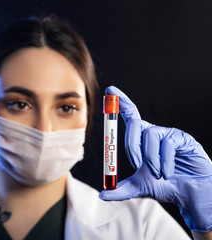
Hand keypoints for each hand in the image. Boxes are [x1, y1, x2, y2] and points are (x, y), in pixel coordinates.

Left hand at [99, 86, 211, 232]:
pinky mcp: (183, 138)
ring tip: (157, 175)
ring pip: (151, 135)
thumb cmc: (165, 185)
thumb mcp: (139, 188)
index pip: (129, 115)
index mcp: (140, 138)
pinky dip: (164, 161)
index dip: (120, 102)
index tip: (110, 90)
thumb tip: (102, 195)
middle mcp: (153, 132)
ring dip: (151, 159)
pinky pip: (168, 143)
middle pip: (135, 123)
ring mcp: (168, 134)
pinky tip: (168, 173)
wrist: (189, 194)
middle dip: (131, 145)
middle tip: (136, 165)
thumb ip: (121, 190)